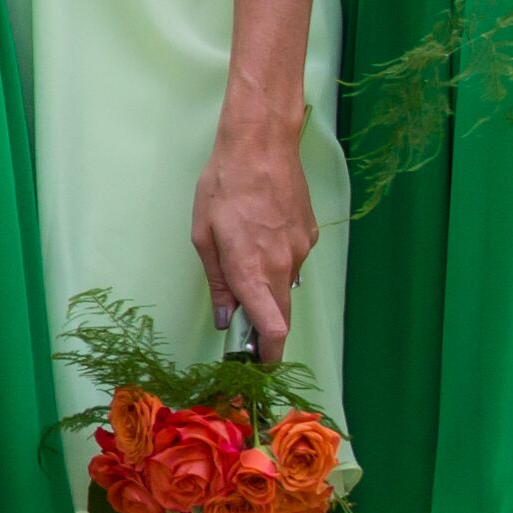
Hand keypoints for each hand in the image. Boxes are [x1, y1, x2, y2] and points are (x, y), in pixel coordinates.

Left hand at [190, 117, 320, 355]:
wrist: (261, 146)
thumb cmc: (224, 186)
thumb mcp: (203, 236)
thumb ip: (218, 282)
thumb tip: (226, 318)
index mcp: (252, 269)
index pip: (273, 329)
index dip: (268, 355)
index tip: (259, 366)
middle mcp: (282, 265)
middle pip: (282, 316)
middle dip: (266, 331)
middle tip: (245, 330)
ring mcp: (300, 250)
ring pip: (287, 286)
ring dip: (268, 288)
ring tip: (243, 257)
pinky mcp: (309, 235)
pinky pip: (293, 261)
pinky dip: (277, 261)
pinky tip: (259, 236)